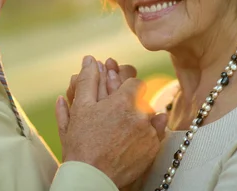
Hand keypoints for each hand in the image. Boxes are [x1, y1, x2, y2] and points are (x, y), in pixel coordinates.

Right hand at [55, 56, 165, 187]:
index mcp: (125, 100)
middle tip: (115, 114)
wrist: (91, 177)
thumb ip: (87, 80)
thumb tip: (90, 59)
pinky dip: (147, 133)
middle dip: (131, 103)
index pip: (135, 82)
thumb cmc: (82, 143)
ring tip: (120, 128)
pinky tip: (132, 137)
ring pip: (149, 116)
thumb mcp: (80, 107)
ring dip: (139, 118)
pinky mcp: (153, 150)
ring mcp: (150, 134)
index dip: (124, 87)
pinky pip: (156, 134)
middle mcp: (142, 115)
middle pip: (142, 100)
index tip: (116, 95)